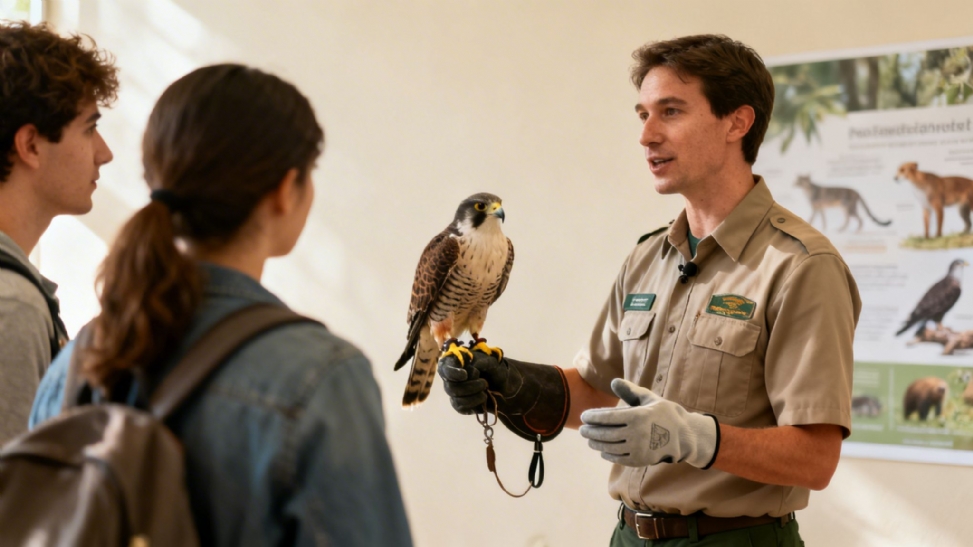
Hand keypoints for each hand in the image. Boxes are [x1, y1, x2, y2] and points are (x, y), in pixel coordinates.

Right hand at [438, 350, 510, 413]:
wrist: (501, 384)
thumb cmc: (492, 369)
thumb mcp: (492, 362)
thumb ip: (484, 362)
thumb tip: (474, 366)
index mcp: (455, 364)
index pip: (445, 368)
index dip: (453, 373)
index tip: (464, 375)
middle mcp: (450, 379)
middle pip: (450, 387)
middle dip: (469, 387)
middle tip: (484, 383)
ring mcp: (454, 393)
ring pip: (456, 400)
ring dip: (473, 397)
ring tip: (485, 391)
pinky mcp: (459, 405)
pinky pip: (462, 408)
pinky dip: (475, 404)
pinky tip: (484, 399)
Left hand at [579, 378, 718, 468]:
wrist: (683, 436)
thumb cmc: (663, 413)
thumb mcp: (649, 398)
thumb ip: (629, 390)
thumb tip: (612, 381)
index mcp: (637, 416)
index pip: (607, 417)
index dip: (593, 417)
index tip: (583, 416)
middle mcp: (636, 434)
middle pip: (605, 433)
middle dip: (590, 431)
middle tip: (582, 429)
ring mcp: (637, 448)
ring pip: (609, 447)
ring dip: (596, 443)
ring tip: (589, 439)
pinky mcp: (639, 460)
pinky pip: (618, 458)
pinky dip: (607, 454)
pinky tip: (602, 450)